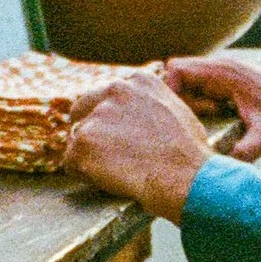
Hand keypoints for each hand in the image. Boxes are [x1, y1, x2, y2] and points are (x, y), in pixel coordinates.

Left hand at [61, 70, 213, 219]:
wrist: (184, 177)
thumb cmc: (189, 152)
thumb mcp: (177, 111)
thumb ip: (152, 104)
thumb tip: (144, 115)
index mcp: (138, 81)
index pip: (108, 95)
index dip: (111, 118)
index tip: (119, 135)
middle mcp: (115, 91)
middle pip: (83, 109)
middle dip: (91, 130)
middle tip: (108, 154)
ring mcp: (96, 116)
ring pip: (78, 138)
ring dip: (91, 155)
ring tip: (118, 171)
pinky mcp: (83, 143)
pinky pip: (71, 162)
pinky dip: (84, 174)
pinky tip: (108, 180)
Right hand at [165, 52, 260, 160]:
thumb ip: (241, 152)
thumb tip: (219, 172)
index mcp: (226, 72)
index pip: (176, 69)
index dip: (168, 91)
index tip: (177, 115)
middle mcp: (222, 68)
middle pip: (178, 77)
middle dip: (176, 101)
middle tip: (188, 123)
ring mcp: (225, 76)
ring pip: (188, 85)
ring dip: (188, 105)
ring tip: (201, 124)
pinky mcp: (229, 86)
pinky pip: (201, 91)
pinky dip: (199, 107)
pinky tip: (211, 124)